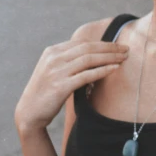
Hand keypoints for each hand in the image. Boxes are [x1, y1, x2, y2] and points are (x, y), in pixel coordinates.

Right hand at [14, 39, 128, 134]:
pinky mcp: (60, 86)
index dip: (102, 43)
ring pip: (89, 59)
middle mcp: (53, 58)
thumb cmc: (45, 92)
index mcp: (52, 51)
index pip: (82, 42)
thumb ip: (68, 61)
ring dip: (109, 57)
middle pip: (88, 48)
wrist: (29, 112)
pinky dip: (102, 70)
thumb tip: (93, 56)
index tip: (117, 45)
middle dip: (110, 47)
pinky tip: (114, 69)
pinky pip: (86, 75)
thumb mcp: (53, 70)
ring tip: (123, 58)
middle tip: (126, 49)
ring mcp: (56, 72)